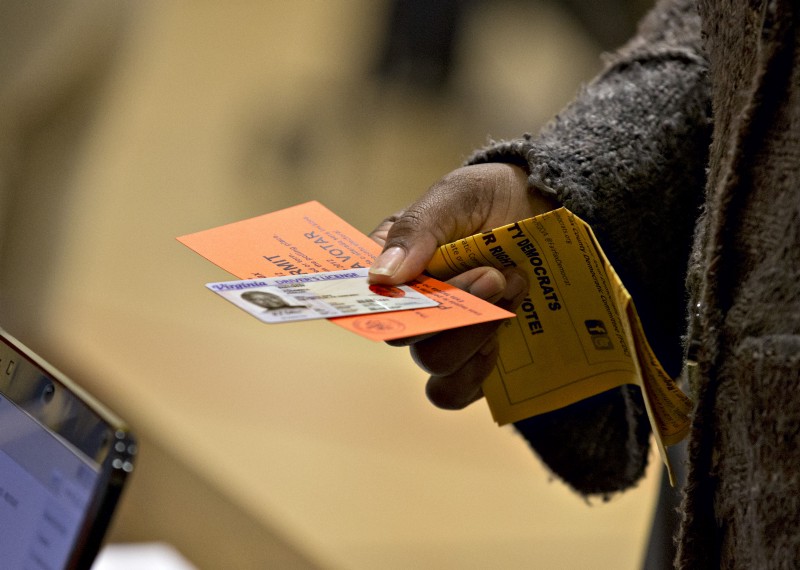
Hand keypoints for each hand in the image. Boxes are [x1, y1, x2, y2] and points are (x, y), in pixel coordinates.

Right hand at [368, 163, 556, 408]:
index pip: (363, 292)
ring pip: (434, 364)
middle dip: (450, 311)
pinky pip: (459, 389)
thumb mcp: (458, 194)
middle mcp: (412, 304)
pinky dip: (480, 369)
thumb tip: (381, 277)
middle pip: (402, 336)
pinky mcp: (474, 360)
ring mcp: (443, 335)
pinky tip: (507, 332)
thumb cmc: (494, 198)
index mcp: (393, 262)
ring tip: (512, 286)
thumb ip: (418, 227)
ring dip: (474, 334)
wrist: (550, 213)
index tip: (413, 284)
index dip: (378, 298)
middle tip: (492, 274)